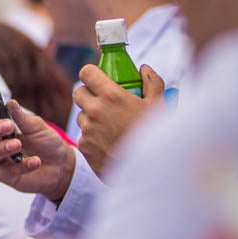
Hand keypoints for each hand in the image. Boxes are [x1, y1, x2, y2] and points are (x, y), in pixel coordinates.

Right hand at [0, 96, 74, 200]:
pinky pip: (7, 171)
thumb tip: (10, 103)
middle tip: (8, 125)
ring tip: (18, 145)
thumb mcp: (37, 127)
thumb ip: (22, 118)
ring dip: (2, 147)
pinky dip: (22, 165)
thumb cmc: (46, 143)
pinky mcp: (5, 175)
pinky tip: (35, 161)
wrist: (61, 166)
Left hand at [74, 63, 165, 177]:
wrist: (149, 169)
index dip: (92, 74)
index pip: (86, 73)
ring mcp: (87, 129)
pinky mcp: (84, 146)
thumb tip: (144, 69)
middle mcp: (94, 110)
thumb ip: (152, 82)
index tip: (98, 78)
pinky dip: (93, 135)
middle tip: (103, 100)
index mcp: (111, 96)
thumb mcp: (159, 105)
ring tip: (111, 124)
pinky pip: (84, 135)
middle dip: (88, 93)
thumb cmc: (155, 134)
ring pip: (81, 115)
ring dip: (91, 116)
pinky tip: (109, 141)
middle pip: (78, 92)